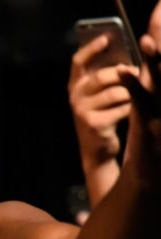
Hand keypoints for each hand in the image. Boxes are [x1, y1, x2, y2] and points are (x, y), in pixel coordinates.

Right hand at [70, 35, 135, 165]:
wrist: (97, 149)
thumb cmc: (103, 115)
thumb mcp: (99, 94)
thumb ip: (106, 75)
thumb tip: (125, 60)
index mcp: (75, 85)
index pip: (78, 61)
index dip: (91, 49)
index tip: (106, 39)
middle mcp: (75, 96)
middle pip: (102, 76)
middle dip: (125, 74)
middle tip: (140, 73)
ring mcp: (81, 110)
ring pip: (116, 92)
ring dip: (131, 94)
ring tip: (136, 98)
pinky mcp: (93, 123)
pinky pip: (121, 109)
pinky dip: (131, 109)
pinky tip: (133, 113)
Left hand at [118, 2, 160, 179]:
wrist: (151, 178)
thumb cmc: (150, 137)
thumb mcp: (150, 104)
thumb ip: (148, 79)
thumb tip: (145, 54)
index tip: (159, 7)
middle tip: (160, 10)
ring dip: (156, 60)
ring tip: (147, 39)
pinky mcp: (150, 128)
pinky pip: (142, 104)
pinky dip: (134, 87)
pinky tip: (125, 72)